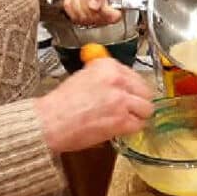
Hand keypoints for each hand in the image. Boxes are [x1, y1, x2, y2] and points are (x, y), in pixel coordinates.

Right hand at [35, 58, 152, 154]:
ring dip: (138, 116)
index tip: (128, 95)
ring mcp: (121, 100)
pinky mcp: (120, 120)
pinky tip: (122, 130)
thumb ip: (103, 77)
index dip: (131, 88)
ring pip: (146, 109)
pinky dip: (132, 129)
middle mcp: (117, 79)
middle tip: (131, 110)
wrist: (50, 122)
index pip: (133, 75)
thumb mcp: (82, 77)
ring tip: (127, 121)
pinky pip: (138, 125)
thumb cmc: (60, 105)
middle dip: (138, 102)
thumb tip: (116, 82)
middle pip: (144, 91)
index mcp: (108, 65)